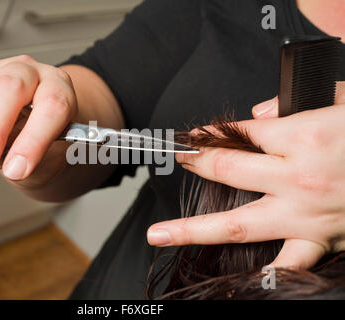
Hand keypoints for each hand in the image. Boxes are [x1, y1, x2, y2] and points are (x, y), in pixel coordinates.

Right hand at [0, 55, 76, 185]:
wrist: (35, 133)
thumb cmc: (47, 144)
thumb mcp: (53, 157)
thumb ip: (38, 159)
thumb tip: (15, 166)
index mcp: (59, 88)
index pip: (52, 105)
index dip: (33, 140)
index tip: (16, 170)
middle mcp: (30, 73)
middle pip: (9, 89)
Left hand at [147, 82, 344, 269]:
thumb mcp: (343, 102)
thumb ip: (292, 106)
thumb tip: (256, 117)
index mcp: (300, 137)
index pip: (237, 134)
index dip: (209, 133)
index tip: (192, 137)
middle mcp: (295, 177)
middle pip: (225, 171)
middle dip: (195, 163)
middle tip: (175, 161)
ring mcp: (304, 213)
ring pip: (236, 225)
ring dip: (193, 229)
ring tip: (160, 234)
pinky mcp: (321, 238)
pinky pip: (287, 262)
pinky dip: (266, 271)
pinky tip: (241, 278)